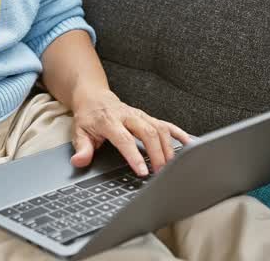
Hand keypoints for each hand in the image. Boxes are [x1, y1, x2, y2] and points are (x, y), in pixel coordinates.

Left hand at [69, 88, 191, 175]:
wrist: (94, 97)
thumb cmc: (89, 117)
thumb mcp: (79, 132)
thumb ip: (82, 148)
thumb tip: (80, 161)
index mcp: (109, 121)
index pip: (124, 139)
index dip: (134, 156)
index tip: (142, 171)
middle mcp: (128, 116)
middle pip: (147, 133)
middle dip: (156, 153)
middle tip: (161, 172)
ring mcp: (140, 116)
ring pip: (159, 128)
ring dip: (168, 147)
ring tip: (172, 166)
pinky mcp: (148, 117)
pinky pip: (166, 124)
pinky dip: (179, 134)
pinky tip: (189, 144)